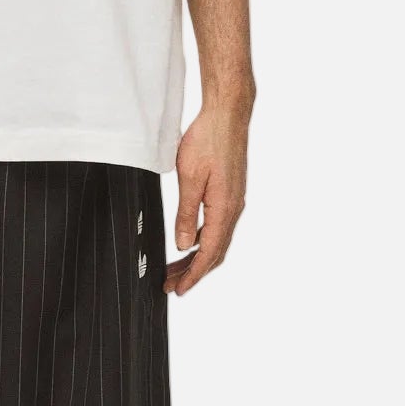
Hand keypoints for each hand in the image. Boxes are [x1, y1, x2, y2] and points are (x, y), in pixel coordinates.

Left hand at [168, 98, 249, 295]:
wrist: (227, 115)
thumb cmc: (209, 140)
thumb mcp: (189, 179)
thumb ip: (185, 214)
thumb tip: (183, 244)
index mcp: (224, 209)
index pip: (209, 254)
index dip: (193, 275)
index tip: (178, 290)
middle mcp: (233, 209)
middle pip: (214, 252)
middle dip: (193, 272)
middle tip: (170, 285)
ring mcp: (234, 201)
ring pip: (216, 240)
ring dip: (197, 258)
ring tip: (175, 268)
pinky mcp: (230, 193)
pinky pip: (218, 226)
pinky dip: (203, 240)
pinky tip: (188, 241)